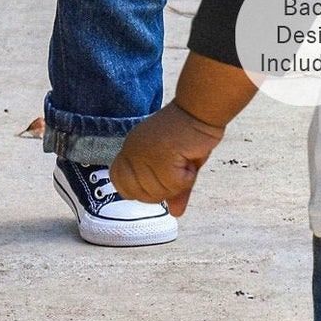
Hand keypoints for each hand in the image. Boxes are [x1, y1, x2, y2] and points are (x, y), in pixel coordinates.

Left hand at [110, 102, 224, 216]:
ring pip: (160, 193)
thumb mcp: (178, 164)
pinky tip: (189, 157)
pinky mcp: (160, 155)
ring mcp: (144, 153)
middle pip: (142, 196)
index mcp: (131, 149)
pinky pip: (176, 185)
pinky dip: (188, 176)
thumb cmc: (190, 133)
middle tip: (178, 169)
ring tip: (184, 158)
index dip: (139, 191)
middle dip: (164, 191)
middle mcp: (132, 151)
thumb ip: (172, 187)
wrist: (200, 108)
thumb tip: (176, 212)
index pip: (119, 184)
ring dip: (179, 182)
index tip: (160, 179)